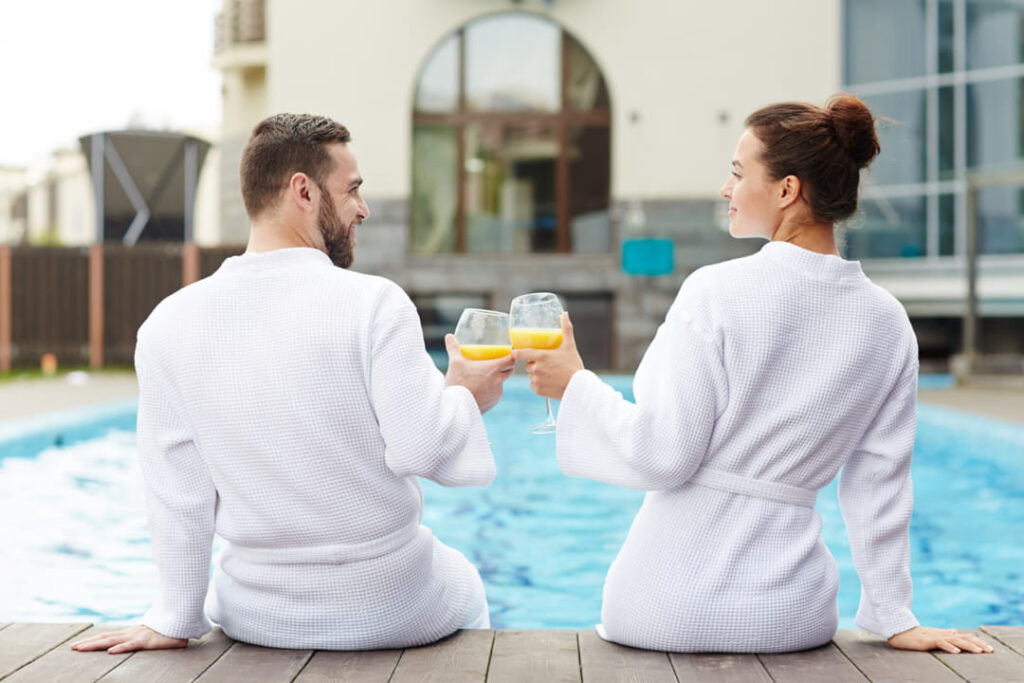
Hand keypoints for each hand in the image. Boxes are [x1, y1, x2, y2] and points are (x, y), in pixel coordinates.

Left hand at [71, 625, 186, 653]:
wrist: (184, 623)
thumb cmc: (170, 632)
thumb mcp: (152, 638)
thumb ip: (141, 640)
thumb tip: (133, 644)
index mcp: (131, 633)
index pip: (108, 636)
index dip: (93, 640)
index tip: (79, 644)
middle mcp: (131, 633)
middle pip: (106, 638)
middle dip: (88, 643)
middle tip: (72, 648)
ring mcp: (138, 637)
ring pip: (113, 641)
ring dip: (96, 645)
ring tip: (81, 648)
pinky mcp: (148, 642)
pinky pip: (132, 645)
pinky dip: (121, 647)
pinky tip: (110, 651)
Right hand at [444, 334, 514, 412]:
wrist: (456, 407)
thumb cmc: (457, 383)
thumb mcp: (455, 363)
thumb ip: (453, 348)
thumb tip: (449, 336)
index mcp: (493, 369)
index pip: (511, 360)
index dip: (511, 356)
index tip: (507, 354)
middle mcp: (498, 381)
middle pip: (509, 371)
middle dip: (505, 366)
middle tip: (495, 363)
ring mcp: (497, 393)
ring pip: (502, 383)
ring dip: (497, 379)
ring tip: (485, 378)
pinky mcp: (493, 402)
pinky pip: (496, 394)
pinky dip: (491, 391)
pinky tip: (481, 390)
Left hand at [512, 312, 583, 400]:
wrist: (579, 387)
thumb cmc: (574, 365)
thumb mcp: (570, 346)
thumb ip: (566, 329)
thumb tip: (564, 314)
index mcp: (541, 356)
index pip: (519, 353)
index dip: (516, 353)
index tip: (516, 352)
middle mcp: (536, 368)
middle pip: (528, 365)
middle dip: (535, 364)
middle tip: (547, 364)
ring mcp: (536, 380)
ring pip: (531, 375)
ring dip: (537, 374)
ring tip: (550, 374)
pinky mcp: (538, 390)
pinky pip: (533, 385)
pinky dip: (539, 384)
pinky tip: (549, 382)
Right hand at [888, 626, 993, 653]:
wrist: (900, 632)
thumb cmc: (916, 635)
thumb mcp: (933, 635)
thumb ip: (945, 634)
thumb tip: (956, 631)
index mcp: (946, 634)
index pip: (966, 637)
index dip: (978, 642)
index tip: (989, 649)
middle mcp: (944, 634)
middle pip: (965, 638)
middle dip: (979, 644)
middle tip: (991, 650)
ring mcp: (936, 637)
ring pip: (955, 640)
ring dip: (968, 646)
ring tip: (979, 652)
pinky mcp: (927, 640)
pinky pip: (940, 643)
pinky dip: (949, 647)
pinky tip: (956, 652)